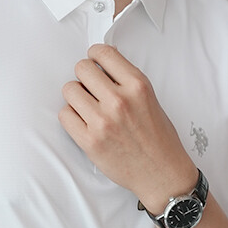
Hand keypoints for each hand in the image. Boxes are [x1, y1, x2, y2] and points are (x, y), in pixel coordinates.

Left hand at [59, 44, 197, 211]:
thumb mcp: (149, 98)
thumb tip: (105, 59)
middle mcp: (119, 101)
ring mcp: (103, 121)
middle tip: (91, 87)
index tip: (94, 61)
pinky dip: (72, 116)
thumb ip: (126, 78)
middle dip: (85, 76)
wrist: (162, 174)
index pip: (103, 53)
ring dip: (76, 96)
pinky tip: (84, 121)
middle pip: (82, 68)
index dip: (95, 55)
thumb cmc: (158, 138)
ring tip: (88, 106)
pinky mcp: (90, 141)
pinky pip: (65, 115)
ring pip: (69, 90)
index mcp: (138, 86)